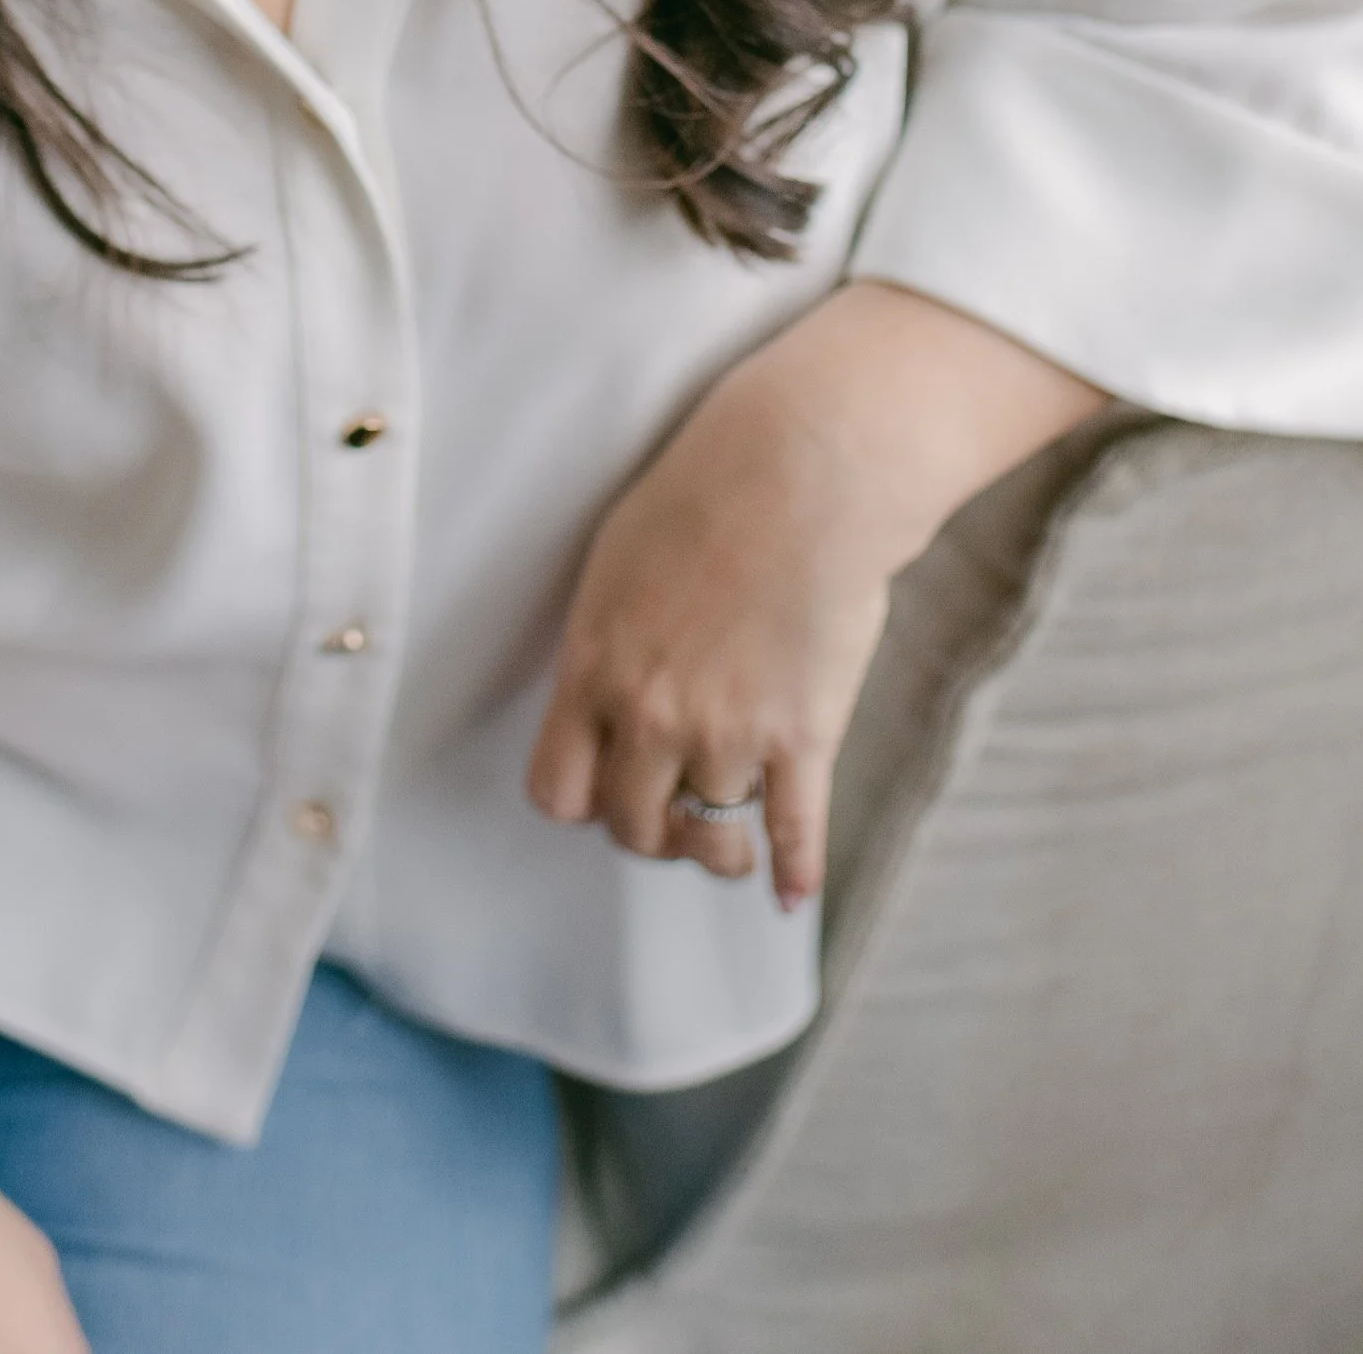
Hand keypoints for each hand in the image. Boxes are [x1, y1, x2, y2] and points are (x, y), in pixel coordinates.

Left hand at [524, 318, 894, 912]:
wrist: (805, 468)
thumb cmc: (707, 494)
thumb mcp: (615, 563)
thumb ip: (602, 645)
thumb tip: (600, 701)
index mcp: (593, 667)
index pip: (557, 793)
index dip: (585, 803)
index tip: (610, 791)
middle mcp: (651, 713)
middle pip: (634, 827)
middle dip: (655, 832)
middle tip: (680, 820)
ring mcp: (729, 731)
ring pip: (714, 829)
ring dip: (726, 836)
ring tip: (737, 836)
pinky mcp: (803, 735)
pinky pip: (794, 833)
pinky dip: (794, 873)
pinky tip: (791, 896)